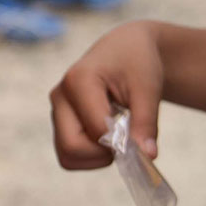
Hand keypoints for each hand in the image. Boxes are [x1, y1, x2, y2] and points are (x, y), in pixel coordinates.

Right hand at [51, 22, 163, 169]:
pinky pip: (69, 155)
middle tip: (127, 136)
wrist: (128, 48)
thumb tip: (148, 157)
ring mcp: (57, 109)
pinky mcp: (59, 122)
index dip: (122, 143)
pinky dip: (90, 156)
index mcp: (78, 80)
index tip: (143, 137)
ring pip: (68, 156)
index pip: (96, 130)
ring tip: (118, 133)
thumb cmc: (138, 63)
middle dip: (104, 153)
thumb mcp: (148, 88)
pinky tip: (108, 135)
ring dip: (97, 157)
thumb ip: (146, 122)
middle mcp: (60, 95)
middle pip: (71, 147)